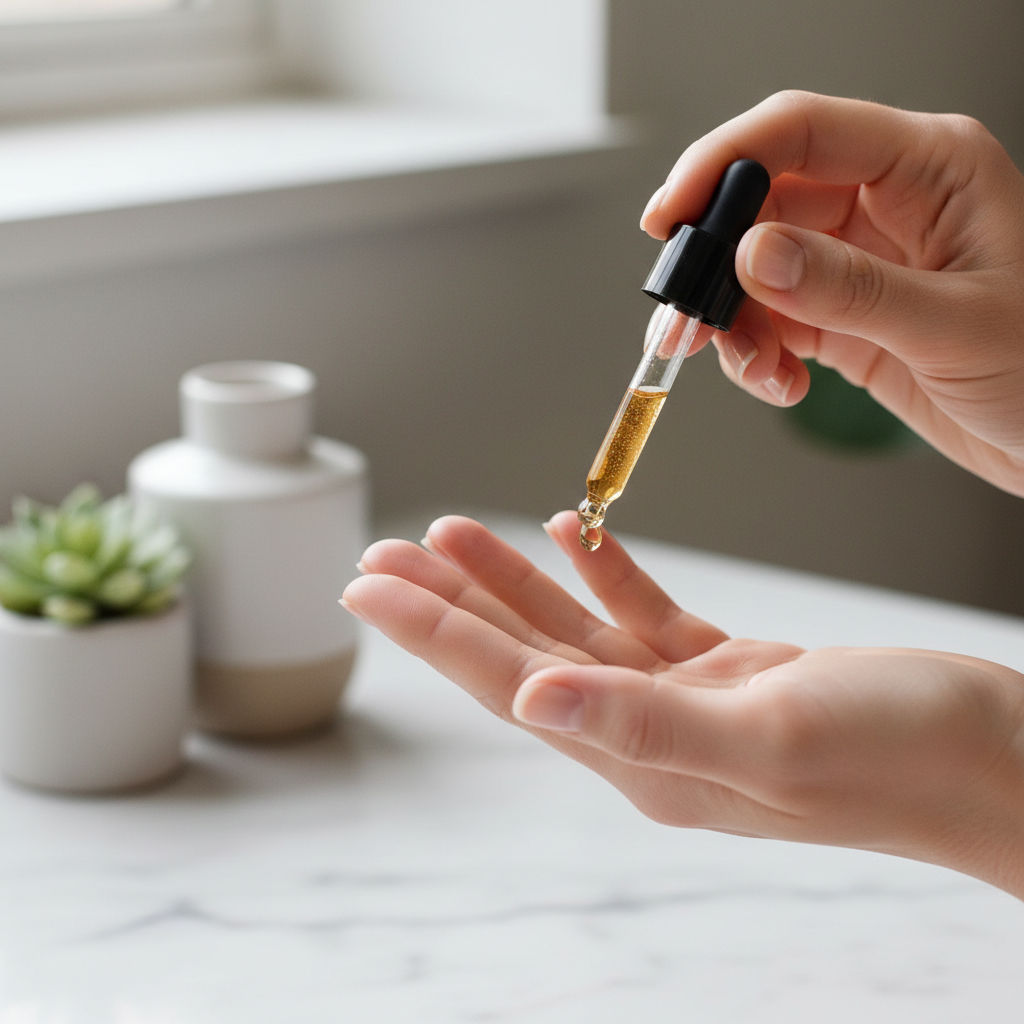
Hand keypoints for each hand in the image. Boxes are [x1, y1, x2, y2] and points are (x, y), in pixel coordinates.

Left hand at [343, 512, 1023, 898]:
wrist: (994, 758)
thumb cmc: (903, 755)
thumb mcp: (772, 737)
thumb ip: (647, 724)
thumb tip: (536, 700)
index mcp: (642, 755)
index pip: (506, 681)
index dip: (431, 631)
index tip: (367, 584)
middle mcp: (648, 731)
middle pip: (521, 653)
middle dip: (446, 601)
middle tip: (381, 552)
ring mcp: (686, 700)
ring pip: (572, 629)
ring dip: (512, 579)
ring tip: (452, 530)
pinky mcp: (729, 670)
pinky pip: (644, 614)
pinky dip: (605, 570)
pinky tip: (575, 531)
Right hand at [642, 91, 1023, 495]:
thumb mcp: (955, 326)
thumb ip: (850, 289)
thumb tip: (755, 256)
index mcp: (929, 167)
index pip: (802, 131)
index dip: (723, 163)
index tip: (672, 215)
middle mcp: (886, 203)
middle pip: (763, 203)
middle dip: (715, 262)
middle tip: (683, 315)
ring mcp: (859, 259)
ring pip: (754, 268)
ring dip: (731, 321)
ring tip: (751, 368)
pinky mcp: (842, 313)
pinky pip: (770, 318)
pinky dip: (756, 354)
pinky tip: (781, 383)